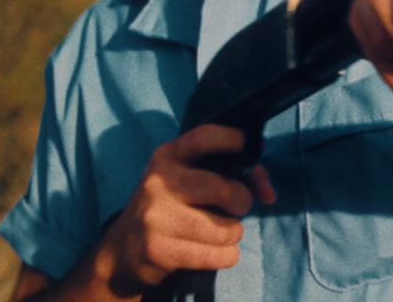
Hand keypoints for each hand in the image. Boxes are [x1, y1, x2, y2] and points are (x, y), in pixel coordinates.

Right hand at [95, 125, 275, 293]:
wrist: (125, 249)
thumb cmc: (170, 207)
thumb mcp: (187, 179)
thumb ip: (231, 174)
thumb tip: (268, 188)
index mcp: (167, 156)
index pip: (205, 136)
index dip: (235, 139)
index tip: (253, 149)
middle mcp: (159, 182)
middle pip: (224, 189)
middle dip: (242, 202)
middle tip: (236, 208)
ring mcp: (156, 217)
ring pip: (226, 229)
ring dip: (233, 234)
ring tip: (219, 233)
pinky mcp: (160, 250)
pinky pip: (218, 255)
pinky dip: (227, 256)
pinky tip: (214, 252)